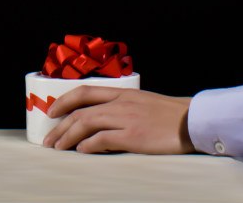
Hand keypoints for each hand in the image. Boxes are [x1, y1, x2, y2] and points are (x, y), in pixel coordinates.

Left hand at [43, 87, 193, 153]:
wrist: (192, 121)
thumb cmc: (169, 115)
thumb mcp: (142, 102)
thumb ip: (121, 107)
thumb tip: (100, 123)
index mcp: (123, 93)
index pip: (85, 91)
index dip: (64, 100)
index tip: (52, 111)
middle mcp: (121, 103)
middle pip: (81, 111)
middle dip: (61, 125)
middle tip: (49, 140)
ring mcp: (126, 118)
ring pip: (86, 123)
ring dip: (68, 136)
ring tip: (58, 148)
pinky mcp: (133, 136)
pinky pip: (103, 139)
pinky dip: (88, 145)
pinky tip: (81, 151)